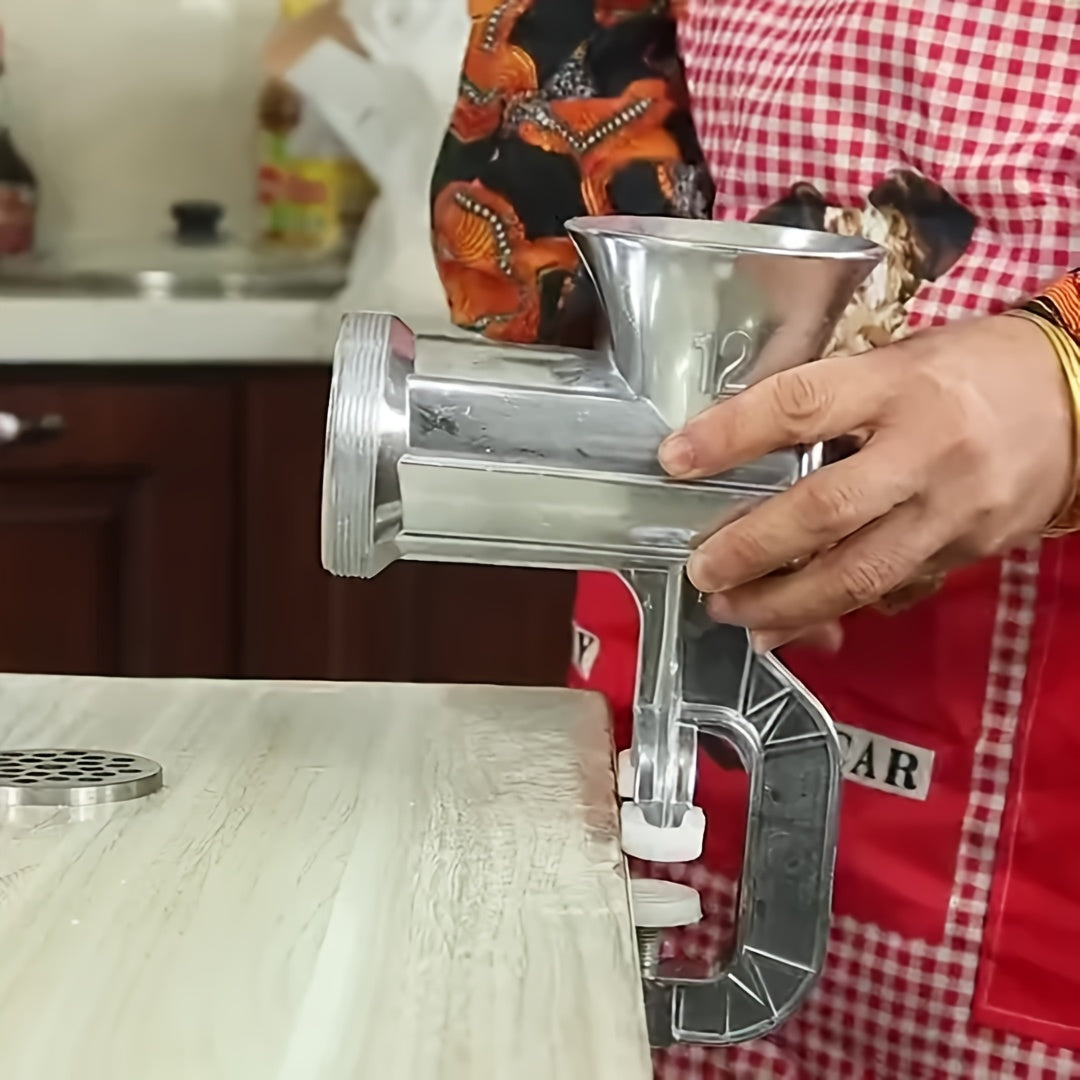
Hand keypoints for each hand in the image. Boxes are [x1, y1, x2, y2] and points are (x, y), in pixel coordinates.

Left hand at [659, 314, 1072, 641]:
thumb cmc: (973, 371)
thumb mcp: (900, 360)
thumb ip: (832, 401)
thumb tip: (743, 450)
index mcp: (900, 384)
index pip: (801, 406)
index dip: (730, 435)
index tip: (675, 460)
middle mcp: (927, 451)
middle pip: (823, 510)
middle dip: (751, 549)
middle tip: (701, 570)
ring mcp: (952, 511)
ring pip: (857, 573)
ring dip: (784, 602)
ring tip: (733, 611)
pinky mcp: (967, 554)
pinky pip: (892, 591)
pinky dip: (837, 612)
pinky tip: (795, 624)